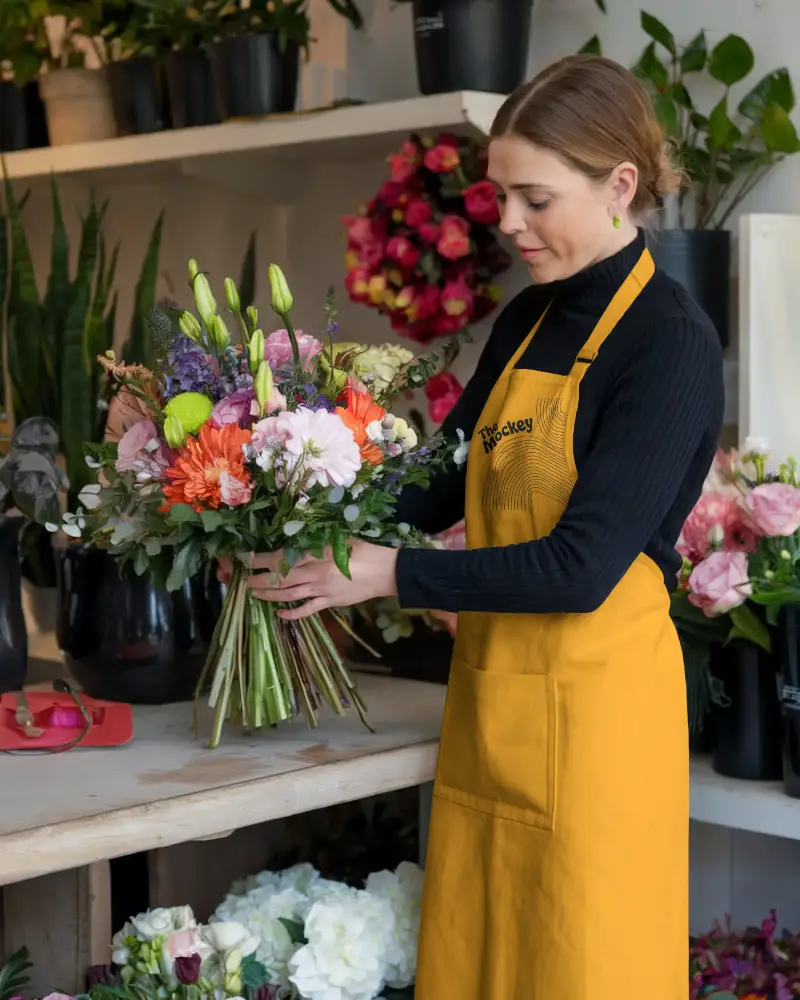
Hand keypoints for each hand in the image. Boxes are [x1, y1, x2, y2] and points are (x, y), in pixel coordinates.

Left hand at [245, 540, 399, 619]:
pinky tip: (280, 614)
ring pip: (289, 595)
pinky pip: (307, 610)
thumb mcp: (340, 538)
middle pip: (280, 579)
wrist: (386, 571)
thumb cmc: (365, 550)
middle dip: (260, 580)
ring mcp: (322, 591)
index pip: (282, 559)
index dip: (262, 560)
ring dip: (270, 596)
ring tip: (254, 594)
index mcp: (316, 555)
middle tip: (244, 580)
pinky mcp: (330, 602)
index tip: (247, 559)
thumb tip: (297, 541)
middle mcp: (315, 574)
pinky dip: (292, 613)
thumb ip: (317, 541)